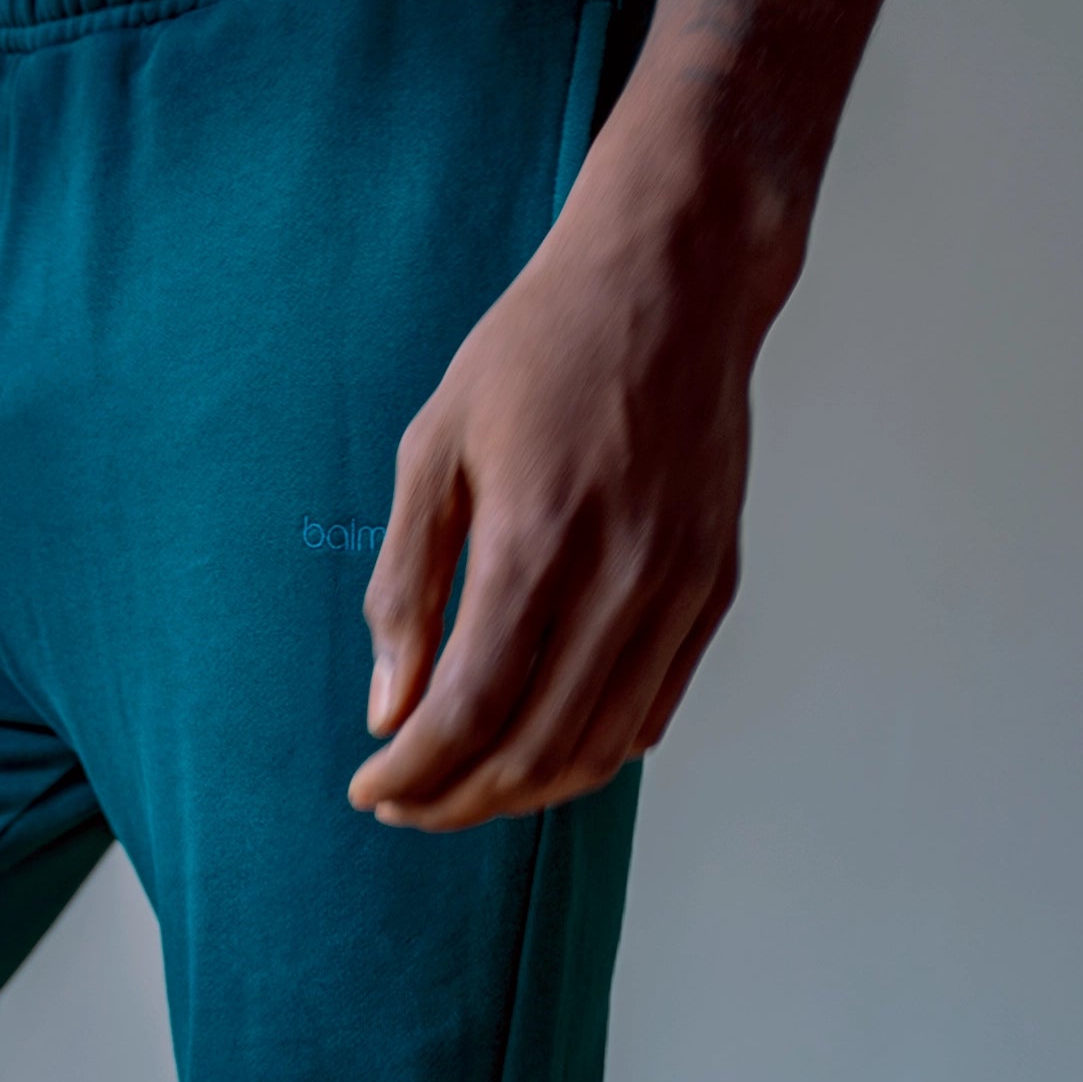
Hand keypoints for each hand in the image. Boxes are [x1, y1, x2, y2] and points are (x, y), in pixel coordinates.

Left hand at [347, 199, 764, 830]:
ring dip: (522, 789)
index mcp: (537, 539)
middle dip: (456, 799)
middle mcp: (621, 577)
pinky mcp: (715, 586)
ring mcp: (680, 586)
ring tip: (462, 786)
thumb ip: (406, 587)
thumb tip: (388, 712)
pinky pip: (650, 709)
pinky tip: (535, 742)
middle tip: (404, 801)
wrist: (673, 280)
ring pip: (600, 748)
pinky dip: (588, 749)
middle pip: (533, 748)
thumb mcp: (434, 448)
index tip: (367, 787)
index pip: (469, 711)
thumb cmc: (537, 350)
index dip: (412, 771)